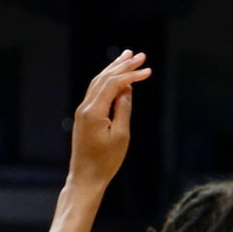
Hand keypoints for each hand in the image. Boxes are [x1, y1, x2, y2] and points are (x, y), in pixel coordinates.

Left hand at [69, 50, 150, 187]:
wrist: (86, 177)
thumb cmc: (106, 161)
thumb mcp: (122, 135)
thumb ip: (124, 109)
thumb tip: (127, 89)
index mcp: (93, 111)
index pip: (113, 84)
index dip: (131, 74)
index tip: (148, 70)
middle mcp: (85, 107)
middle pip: (104, 78)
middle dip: (123, 65)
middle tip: (139, 54)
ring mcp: (83, 111)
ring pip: (98, 83)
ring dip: (114, 69)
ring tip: (127, 57)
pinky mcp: (85, 116)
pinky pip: (96, 92)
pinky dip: (108, 81)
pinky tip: (118, 77)